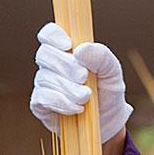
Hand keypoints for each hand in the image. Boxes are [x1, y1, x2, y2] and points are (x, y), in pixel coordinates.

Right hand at [30, 22, 132, 143]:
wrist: (108, 121)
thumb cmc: (108, 91)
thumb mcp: (113, 72)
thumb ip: (102, 57)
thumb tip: (80, 49)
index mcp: (67, 50)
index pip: (49, 34)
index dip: (53, 36)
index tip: (68, 46)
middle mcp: (51, 64)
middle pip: (45, 54)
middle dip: (66, 66)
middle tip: (84, 77)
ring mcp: (44, 84)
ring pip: (45, 78)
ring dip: (68, 88)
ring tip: (87, 97)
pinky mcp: (40, 104)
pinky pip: (42, 98)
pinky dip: (61, 102)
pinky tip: (77, 108)